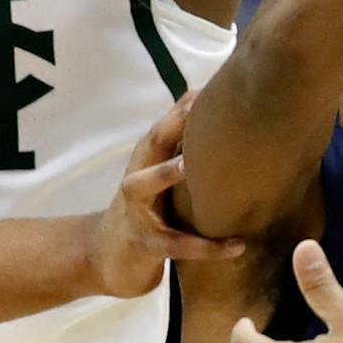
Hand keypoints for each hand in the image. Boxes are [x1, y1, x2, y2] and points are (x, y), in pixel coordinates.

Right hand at [88, 94, 244, 298]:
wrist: (104, 256)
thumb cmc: (145, 208)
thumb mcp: (159, 174)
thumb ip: (181, 150)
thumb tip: (213, 112)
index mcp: (147, 159)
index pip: (164, 124)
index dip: (186, 105)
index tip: (215, 86)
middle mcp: (137, 177)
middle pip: (150, 143)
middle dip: (171, 124)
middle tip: (199, 107)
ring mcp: (137, 211)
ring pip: (142, 187)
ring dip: (163, 173)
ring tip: (189, 165)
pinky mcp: (145, 245)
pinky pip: (175, 245)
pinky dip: (205, 246)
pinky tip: (237, 246)